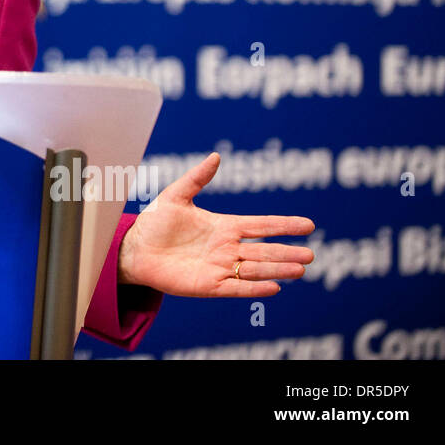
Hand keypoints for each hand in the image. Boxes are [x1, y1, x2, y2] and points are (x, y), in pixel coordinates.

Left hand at [118, 153, 314, 296]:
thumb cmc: (154, 223)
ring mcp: (219, 268)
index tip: (309, 225)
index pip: (260, 225)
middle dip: (286, 252)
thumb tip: (216, 156)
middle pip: (263, 250)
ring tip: (300, 270)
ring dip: (276, 270)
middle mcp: (226, 248)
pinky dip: (254, 288)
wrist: (134, 249)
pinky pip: (236, 288)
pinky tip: (274, 288)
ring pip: (255, 269)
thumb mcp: (175, 195)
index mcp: (223, 226)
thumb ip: (197, 178)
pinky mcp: (208, 285)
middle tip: (311, 254)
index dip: (283, 225)